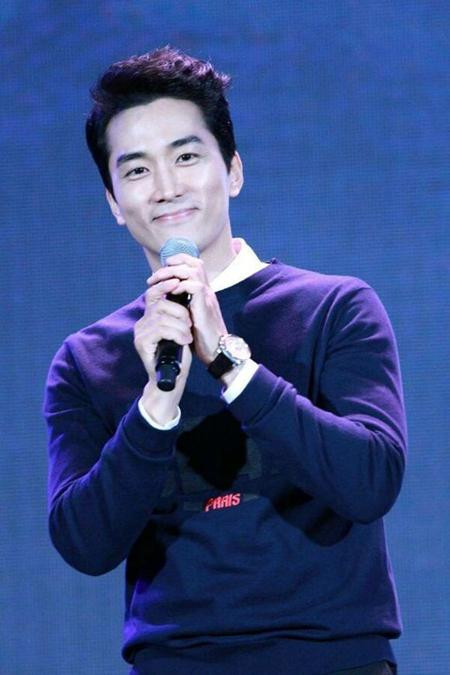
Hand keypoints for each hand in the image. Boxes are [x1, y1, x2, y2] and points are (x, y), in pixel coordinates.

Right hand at [134, 275, 192, 423]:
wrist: (173, 380)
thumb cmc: (180, 355)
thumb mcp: (182, 329)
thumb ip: (179, 313)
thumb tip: (185, 292)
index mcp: (150, 317)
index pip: (153, 293)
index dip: (165, 285)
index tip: (179, 282)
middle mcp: (142, 323)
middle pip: (159, 303)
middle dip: (179, 311)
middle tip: (189, 324)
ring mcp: (140, 333)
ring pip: (162, 316)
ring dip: (181, 325)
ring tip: (187, 337)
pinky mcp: (141, 343)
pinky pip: (161, 329)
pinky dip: (177, 333)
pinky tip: (184, 341)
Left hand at [146, 254, 227, 364]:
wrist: (217, 350)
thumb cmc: (202, 337)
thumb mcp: (189, 316)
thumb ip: (182, 304)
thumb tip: (165, 297)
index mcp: (203, 291)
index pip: (194, 264)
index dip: (178, 261)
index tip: (161, 270)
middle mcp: (207, 290)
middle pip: (194, 263)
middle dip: (172, 264)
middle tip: (155, 276)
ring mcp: (208, 297)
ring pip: (194, 271)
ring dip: (173, 273)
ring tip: (159, 281)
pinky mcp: (205, 306)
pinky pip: (195, 287)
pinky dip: (181, 286)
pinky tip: (170, 293)